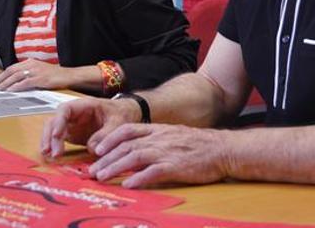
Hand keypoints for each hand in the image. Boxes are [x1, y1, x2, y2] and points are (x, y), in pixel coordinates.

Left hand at [0, 59, 75, 91]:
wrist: (69, 75)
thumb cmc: (55, 76)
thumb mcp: (40, 72)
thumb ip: (28, 75)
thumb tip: (16, 83)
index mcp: (30, 62)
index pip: (12, 68)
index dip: (1, 75)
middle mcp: (31, 64)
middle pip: (11, 71)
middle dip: (0, 79)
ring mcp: (36, 71)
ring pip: (16, 76)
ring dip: (5, 84)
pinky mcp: (41, 78)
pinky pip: (25, 82)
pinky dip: (17, 87)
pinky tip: (10, 91)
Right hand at [40, 97, 140, 157]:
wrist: (126, 116)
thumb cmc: (121, 114)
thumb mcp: (118, 122)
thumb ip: (106, 134)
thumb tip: (92, 148)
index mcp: (84, 106)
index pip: (65, 110)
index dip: (58, 122)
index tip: (56, 135)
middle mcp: (74, 114)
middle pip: (54, 121)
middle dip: (50, 136)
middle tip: (52, 152)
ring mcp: (71, 125)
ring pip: (53, 131)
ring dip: (49, 143)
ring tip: (50, 157)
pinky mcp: (72, 135)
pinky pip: (59, 140)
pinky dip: (54, 148)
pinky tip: (53, 158)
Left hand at [88, 124, 229, 188]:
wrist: (222, 149)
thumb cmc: (199, 145)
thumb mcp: (173, 135)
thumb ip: (155, 140)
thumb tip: (136, 150)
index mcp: (158, 130)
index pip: (127, 130)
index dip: (109, 139)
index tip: (96, 149)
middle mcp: (159, 138)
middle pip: (125, 146)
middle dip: (106, 158)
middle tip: (92, 170)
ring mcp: (167, 152)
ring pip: (134, 157)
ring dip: (115, 167)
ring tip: (101, 177)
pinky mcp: (176, 167)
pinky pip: (153, 172)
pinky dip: (138, 178)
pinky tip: (128, 185)